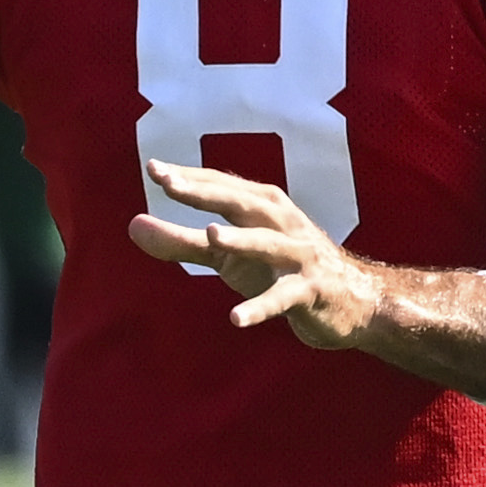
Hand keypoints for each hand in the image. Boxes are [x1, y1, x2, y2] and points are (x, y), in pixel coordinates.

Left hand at [126, 158, 375, 347]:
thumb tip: (132, 226)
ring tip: (211, 237)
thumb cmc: (282, 269)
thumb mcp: (228, 256)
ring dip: (242, 240)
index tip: (153, 168)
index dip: (188, 178)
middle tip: (169, 184)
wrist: (353, 300)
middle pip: (241, 203)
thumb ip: (180, 242)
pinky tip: (236, 318)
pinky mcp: (309, 291)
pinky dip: (260, 307)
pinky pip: (282, 299)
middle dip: (206, 193)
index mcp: (261, 207)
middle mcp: (281, 223)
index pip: (220, 186)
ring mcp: (298, 255)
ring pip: (267, 244)